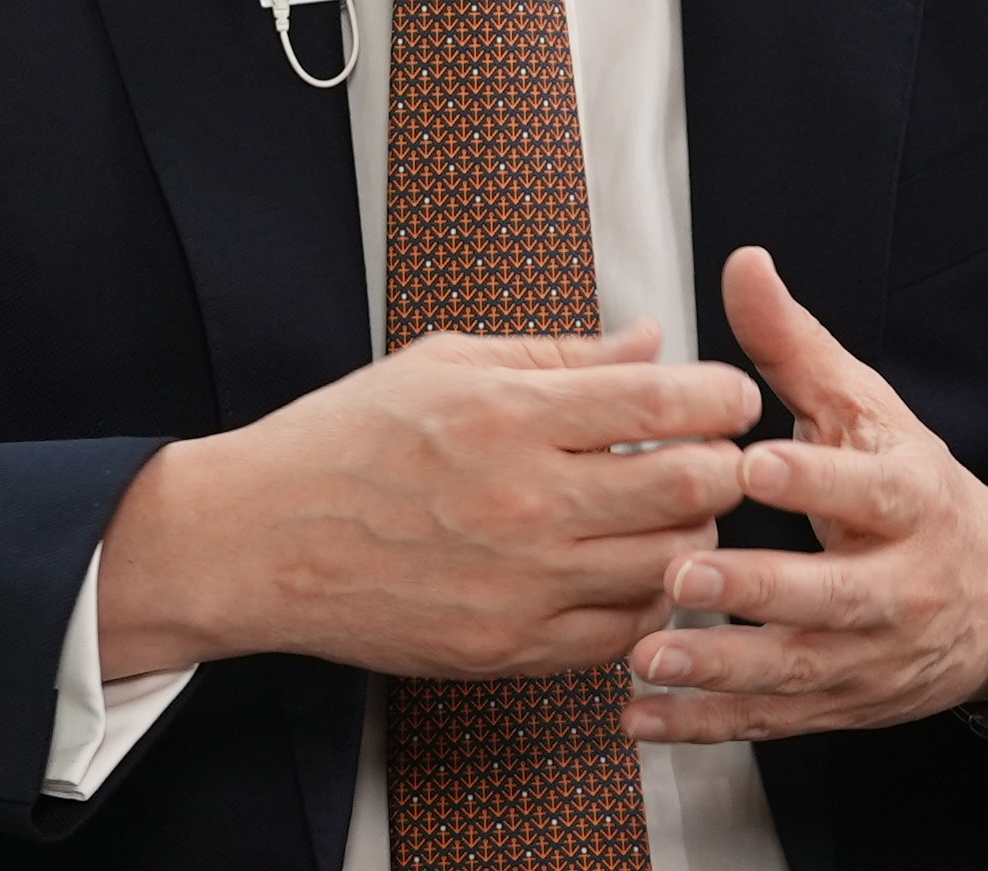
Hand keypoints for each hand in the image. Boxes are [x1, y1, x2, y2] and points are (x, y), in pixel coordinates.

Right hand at [97, 322, 758, 681]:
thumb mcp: (444, 364)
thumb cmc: (339, 444)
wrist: (255, 542)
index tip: (732, 395)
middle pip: (690, 487)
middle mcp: (523, 501)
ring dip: (693, 535)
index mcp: (507, 416)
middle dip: (725, 465)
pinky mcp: (507, 648)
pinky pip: (622, 633)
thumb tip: (649, 339)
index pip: (663, 403)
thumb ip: (558, 354)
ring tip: (675, 513)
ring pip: (670, 566)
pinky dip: (647, 601)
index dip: (721, 396)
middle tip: (719, 455)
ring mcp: (520, 583)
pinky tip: (631, 570)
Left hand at [622, 247, 987, 743]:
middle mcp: (896, 585)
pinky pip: (770, 721)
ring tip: (649, 656)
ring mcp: (869, 655)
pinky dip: (705, 726)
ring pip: (796, 669)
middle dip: (757, 588)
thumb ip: (795, 345)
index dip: (814, 478)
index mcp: (906, 499)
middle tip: (683, 570)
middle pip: (830, 593)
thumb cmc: (908, 486)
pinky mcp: (840, 705)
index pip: (866, 488)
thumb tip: (744, 262)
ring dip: (720, 670)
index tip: (754, 463)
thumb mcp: (866, 407)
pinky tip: (643, 718)